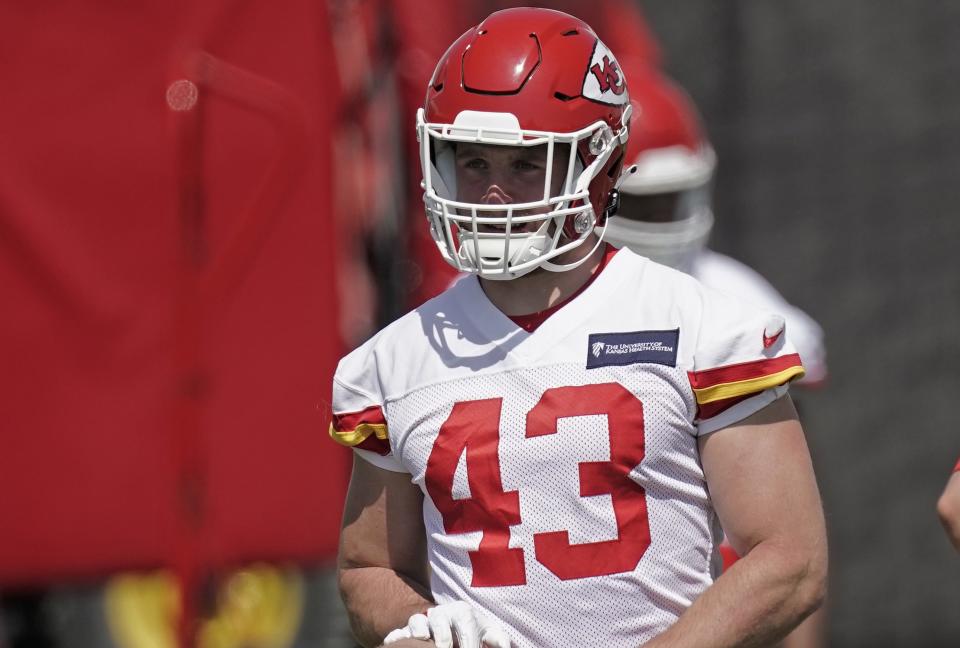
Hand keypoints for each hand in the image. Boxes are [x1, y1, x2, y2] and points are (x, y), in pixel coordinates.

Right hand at [382, 601, 510, 647]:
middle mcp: (442, 613)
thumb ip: (498, 639)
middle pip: (439, 622)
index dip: (469, 645)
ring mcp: (424, 621)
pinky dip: (395, 637)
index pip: (466, 627)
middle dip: (444, 641)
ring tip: (424, 643)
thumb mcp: (488, 632)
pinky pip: (399, 631)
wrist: (453, 621)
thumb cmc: (474, 630)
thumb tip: (507, 647)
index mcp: (463, 612)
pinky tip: (392, 644)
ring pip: (417, 621)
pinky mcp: (409, 630)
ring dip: (420, 634)